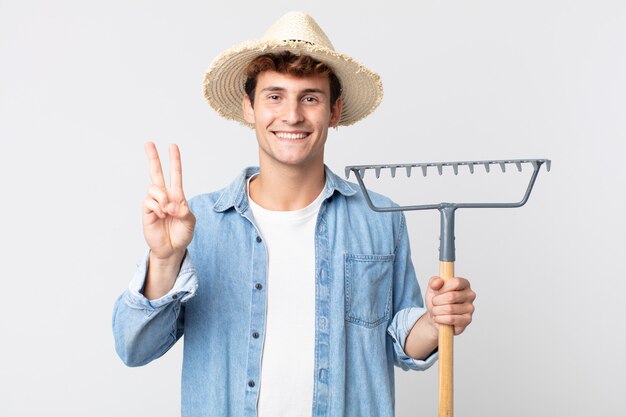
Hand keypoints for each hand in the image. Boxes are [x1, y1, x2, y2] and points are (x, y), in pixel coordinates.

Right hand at [142, 142, 195, 260]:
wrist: (172, 249)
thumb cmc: (182, 234)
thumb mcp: (190, 222)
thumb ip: (184, 211)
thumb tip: (172, 204)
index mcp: (177, 195)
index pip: (175, 174)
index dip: (174, 160)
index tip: (173, 146)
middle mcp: (164, 196)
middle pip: (156, 173)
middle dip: (153, 158)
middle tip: (149, 143)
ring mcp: (154, 203)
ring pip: (153, 188)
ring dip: (162, 199)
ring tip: (167, 212)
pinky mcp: (147, 211)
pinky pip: (149, 201)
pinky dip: (157, 207)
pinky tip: (161, 216)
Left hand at [424, 276, 475, 335]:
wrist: (435, 316)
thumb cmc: (437, 301)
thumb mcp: (432, 288)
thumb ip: (434, 281)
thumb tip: (439, 282)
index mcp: (464, 284)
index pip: (456, 282)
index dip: (443, 288)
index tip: (438, 292)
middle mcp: (470, 295)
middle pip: (451, 296)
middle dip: (437, 301)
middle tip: (434, 303)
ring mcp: (470, 308)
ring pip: (450, 309)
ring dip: (437, 310)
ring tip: (435, 311)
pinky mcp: (467, 320)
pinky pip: (451, 319)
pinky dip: (440, 319)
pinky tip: (439, 318)